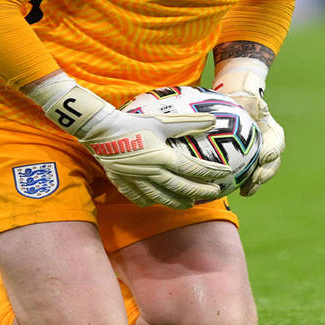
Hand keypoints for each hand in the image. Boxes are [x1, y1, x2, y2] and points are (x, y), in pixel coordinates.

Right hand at [29, 75, 227, 208]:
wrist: (100, 131)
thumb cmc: (132, 123)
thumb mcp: (162, 121)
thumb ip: (188, 123)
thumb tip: (212, 120)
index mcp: (163, 157)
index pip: (193, 169)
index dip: (211, 172)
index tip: (224, 173)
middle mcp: (152, 173)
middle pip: (181, 187)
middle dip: (199, 191)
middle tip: (213, 193)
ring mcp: (137, 181)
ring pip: (162, 198)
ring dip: (178, 202)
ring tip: (190, 204)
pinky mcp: (124, 183)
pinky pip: (140, 198)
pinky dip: (150, 201)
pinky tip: (157, 201)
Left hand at [212, 58, 284, 195]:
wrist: (238, 111)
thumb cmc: (245, 104)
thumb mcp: (251, 100)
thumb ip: (256, 104)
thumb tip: (259, 106)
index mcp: (273, 133)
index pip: (276, 143)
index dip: (272, 151)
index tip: (263, 157)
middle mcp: (270, 148)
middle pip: (271, 164)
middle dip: (265, 174)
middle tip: (255, 179)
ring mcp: (260, 158)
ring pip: (262, 174)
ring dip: (255, 184)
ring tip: (246, 191)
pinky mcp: (249, 165)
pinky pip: (248, 177)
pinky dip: (243, 185)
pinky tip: (235, 191)